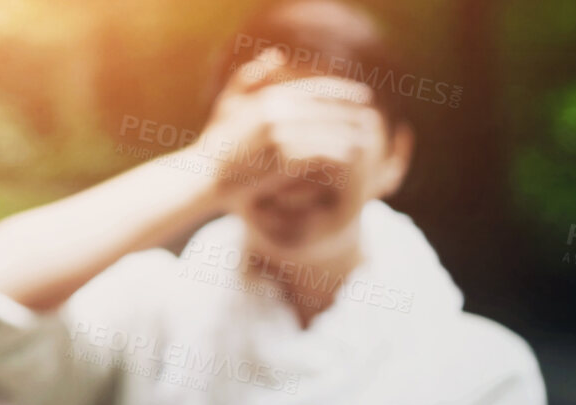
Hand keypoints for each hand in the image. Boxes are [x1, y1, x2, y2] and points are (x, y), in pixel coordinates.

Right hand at [195, 51, 380, 203]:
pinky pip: (320, 154)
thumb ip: (249, 79)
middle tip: (373, 117)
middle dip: (351, 113)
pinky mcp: (282, 158)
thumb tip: (276, 57)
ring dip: (350, 134)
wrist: (201, 176)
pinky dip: (338, 154)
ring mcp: (280, 134)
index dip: (341, 92)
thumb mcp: (228, 105)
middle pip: (325, 110)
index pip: (315, 90)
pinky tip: (352, 157)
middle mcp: (276, 111)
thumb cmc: (214, 143)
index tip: (362, 95)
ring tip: (368, 139)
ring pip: (326, 132)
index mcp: (268, 97)